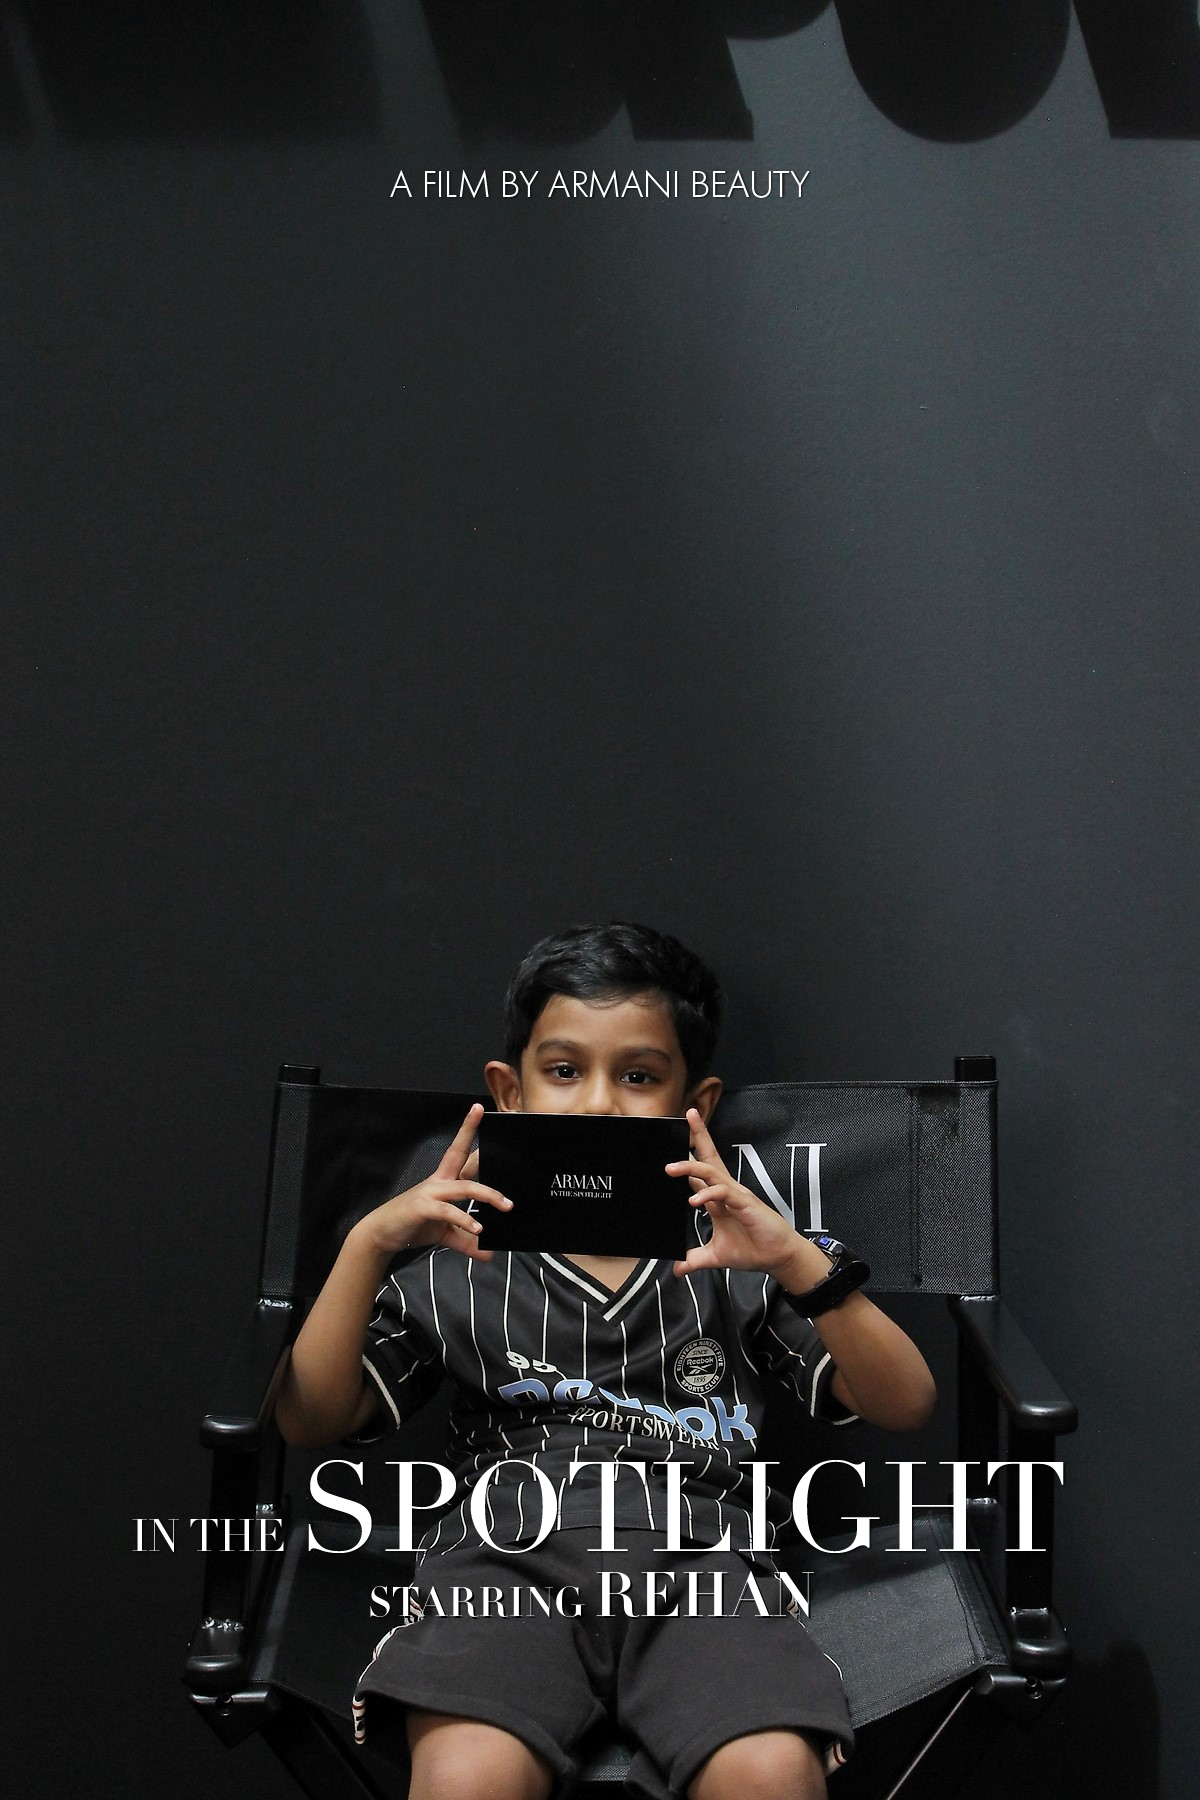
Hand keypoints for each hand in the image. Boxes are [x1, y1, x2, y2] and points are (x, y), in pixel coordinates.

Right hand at [355, 1103, 511, 1262]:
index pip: (460, 1151)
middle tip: (487, 1118)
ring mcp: (430, 1192)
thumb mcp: (445, 1234)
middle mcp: (438, 1182)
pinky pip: (448, 1211)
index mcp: (444, 1181)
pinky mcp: (422, 1207)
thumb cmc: (413, 1225)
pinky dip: (464, 1219)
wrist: (381, 1235)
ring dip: (487, 1195)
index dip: (469, 1131)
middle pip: (459, 1154)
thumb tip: (489, 1254)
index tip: (479, 1110)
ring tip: (506, 1205)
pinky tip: (477, 1227)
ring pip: (464, 1187)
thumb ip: (467, 1241)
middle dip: (471, 1135)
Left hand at [667, 1107, 830, 1283]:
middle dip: (699, 1135)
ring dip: (691, 1167)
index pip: (700, 1172)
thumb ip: (695, 1259)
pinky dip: (708, 1195)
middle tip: (688, 1115)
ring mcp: (736, 1195)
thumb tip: (677, 1268)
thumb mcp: (715, 1256)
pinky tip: (695, 1201)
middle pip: (709, 1157)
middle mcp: (726, 1190)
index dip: (687, 1158)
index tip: (672, 1142)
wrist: (777, 1258)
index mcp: (718, 1198)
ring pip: (711, 1172)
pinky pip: (724, 1193)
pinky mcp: (745, 1203)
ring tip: (671, 1168)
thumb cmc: (752, 1249)